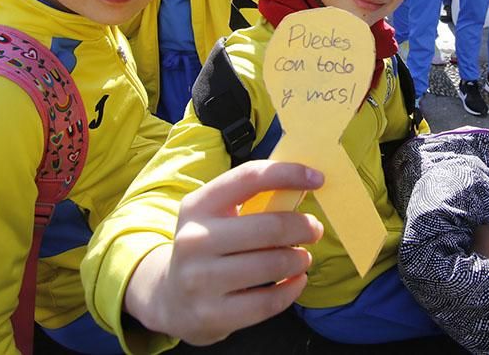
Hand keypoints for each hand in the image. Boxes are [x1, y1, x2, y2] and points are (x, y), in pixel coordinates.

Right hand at [127, 161, 324, 345]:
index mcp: (198, 206)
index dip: (289, 174)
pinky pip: (269, 301)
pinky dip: (292, 289)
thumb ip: (252, 199)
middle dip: (304, 227)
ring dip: (299, 259)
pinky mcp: (212, 315)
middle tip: (314, 230)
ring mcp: (201, 280)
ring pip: (274, 264)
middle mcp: (194, 241)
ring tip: (301, 257)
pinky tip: (296, 281)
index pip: (249, 178)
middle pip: (270, 228)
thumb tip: (305, 184)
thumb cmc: (208, 246)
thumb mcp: (216, 215)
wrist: (169, 297)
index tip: (318, 179)